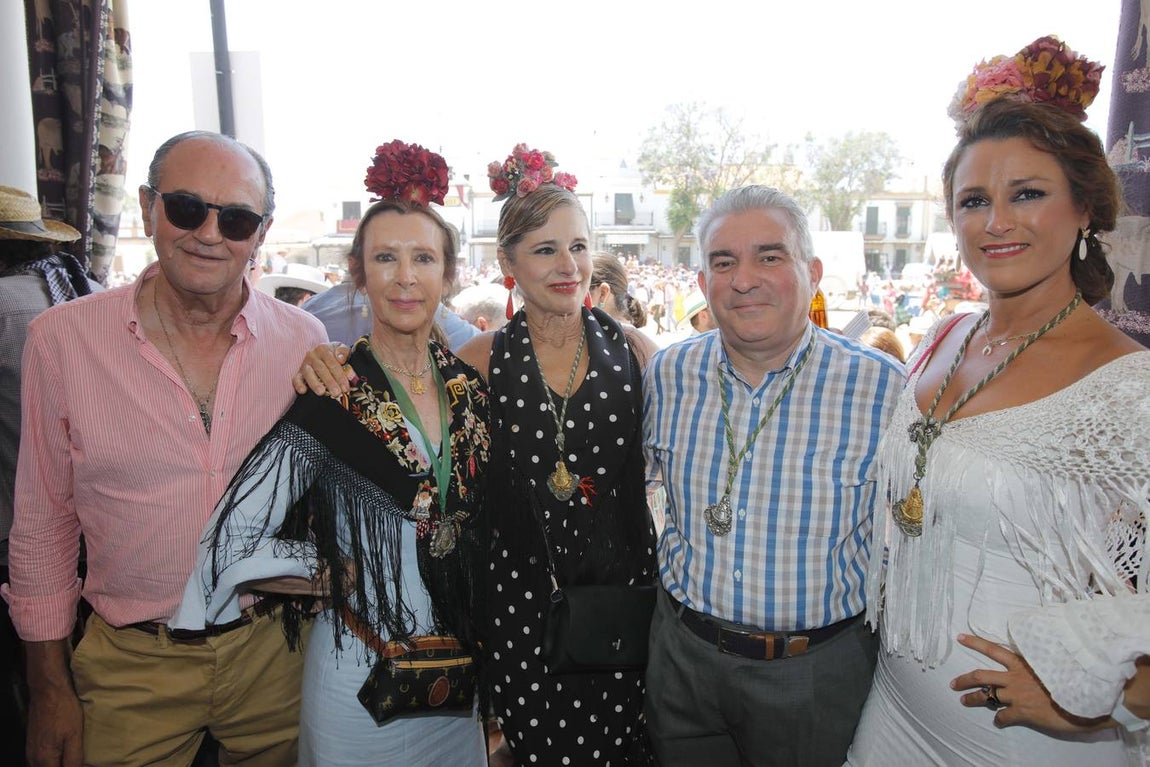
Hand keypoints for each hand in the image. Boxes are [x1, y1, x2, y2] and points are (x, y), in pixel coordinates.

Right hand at [26, 685, 82, 766]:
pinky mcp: (31, 745)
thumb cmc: (63, 710)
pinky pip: (39, 762)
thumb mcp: (75, 736)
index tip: (77, 764)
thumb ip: (74, 759)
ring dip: (57, 765)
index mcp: (45, 759)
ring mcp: (30, 752)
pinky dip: (50, 762)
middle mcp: (33, 759)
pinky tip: (60, 755)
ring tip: (70, 757)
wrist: (48, 691)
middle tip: (75, 760)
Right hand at [293, 342, 353, 395]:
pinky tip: (303, 391)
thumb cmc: (333, 354)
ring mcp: (304, 365)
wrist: (321, 353)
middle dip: (330, 382)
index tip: (346, 387)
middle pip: (321, 369)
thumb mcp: (340, 348)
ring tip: (321, 392)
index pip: (332, 363)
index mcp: (323, 349)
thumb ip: (344, 351)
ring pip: (308, 374)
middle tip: (337, 393)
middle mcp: (312, 356)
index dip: (340, 376)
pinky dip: (299, 385)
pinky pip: (296, 379)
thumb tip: (341, 359)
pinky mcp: (298, 374)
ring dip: (315, 384)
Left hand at [950, 633, 1109, 732]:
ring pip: (987, 695)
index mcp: (1023, 661)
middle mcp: (1015, 676)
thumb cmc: (1074, 675)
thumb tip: (1038, 659)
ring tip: (963, 701)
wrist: (1086, 695)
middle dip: (964, 679)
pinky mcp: (1023, 712)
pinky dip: (999, 720)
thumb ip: (1040, 660)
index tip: (959, 637)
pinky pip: (1004, 716)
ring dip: (973, 698)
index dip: (974, 642)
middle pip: (981, 675)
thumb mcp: (1054, 660)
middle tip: (952, 683)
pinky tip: (999, 722)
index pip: (993, 648)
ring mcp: (1017, 694)